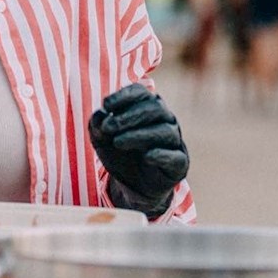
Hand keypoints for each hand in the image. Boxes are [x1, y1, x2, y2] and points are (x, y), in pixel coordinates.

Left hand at [89, 84, 190, 218]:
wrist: (133, 185)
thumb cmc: (120, 152)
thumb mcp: (101, 139)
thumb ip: (98, 126)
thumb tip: (99, 115)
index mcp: (146, 108)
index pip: (141, 93)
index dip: (124, 96)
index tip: (106, 105)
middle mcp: (164, 120)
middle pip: (155, 108)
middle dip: (130, 115)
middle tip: (109, 127)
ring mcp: (174, 141)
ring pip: (164, 130)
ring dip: (139, 135)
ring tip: (117, 142)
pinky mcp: (179, 163)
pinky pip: (175, 156)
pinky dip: (161, 155)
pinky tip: (146, 157)